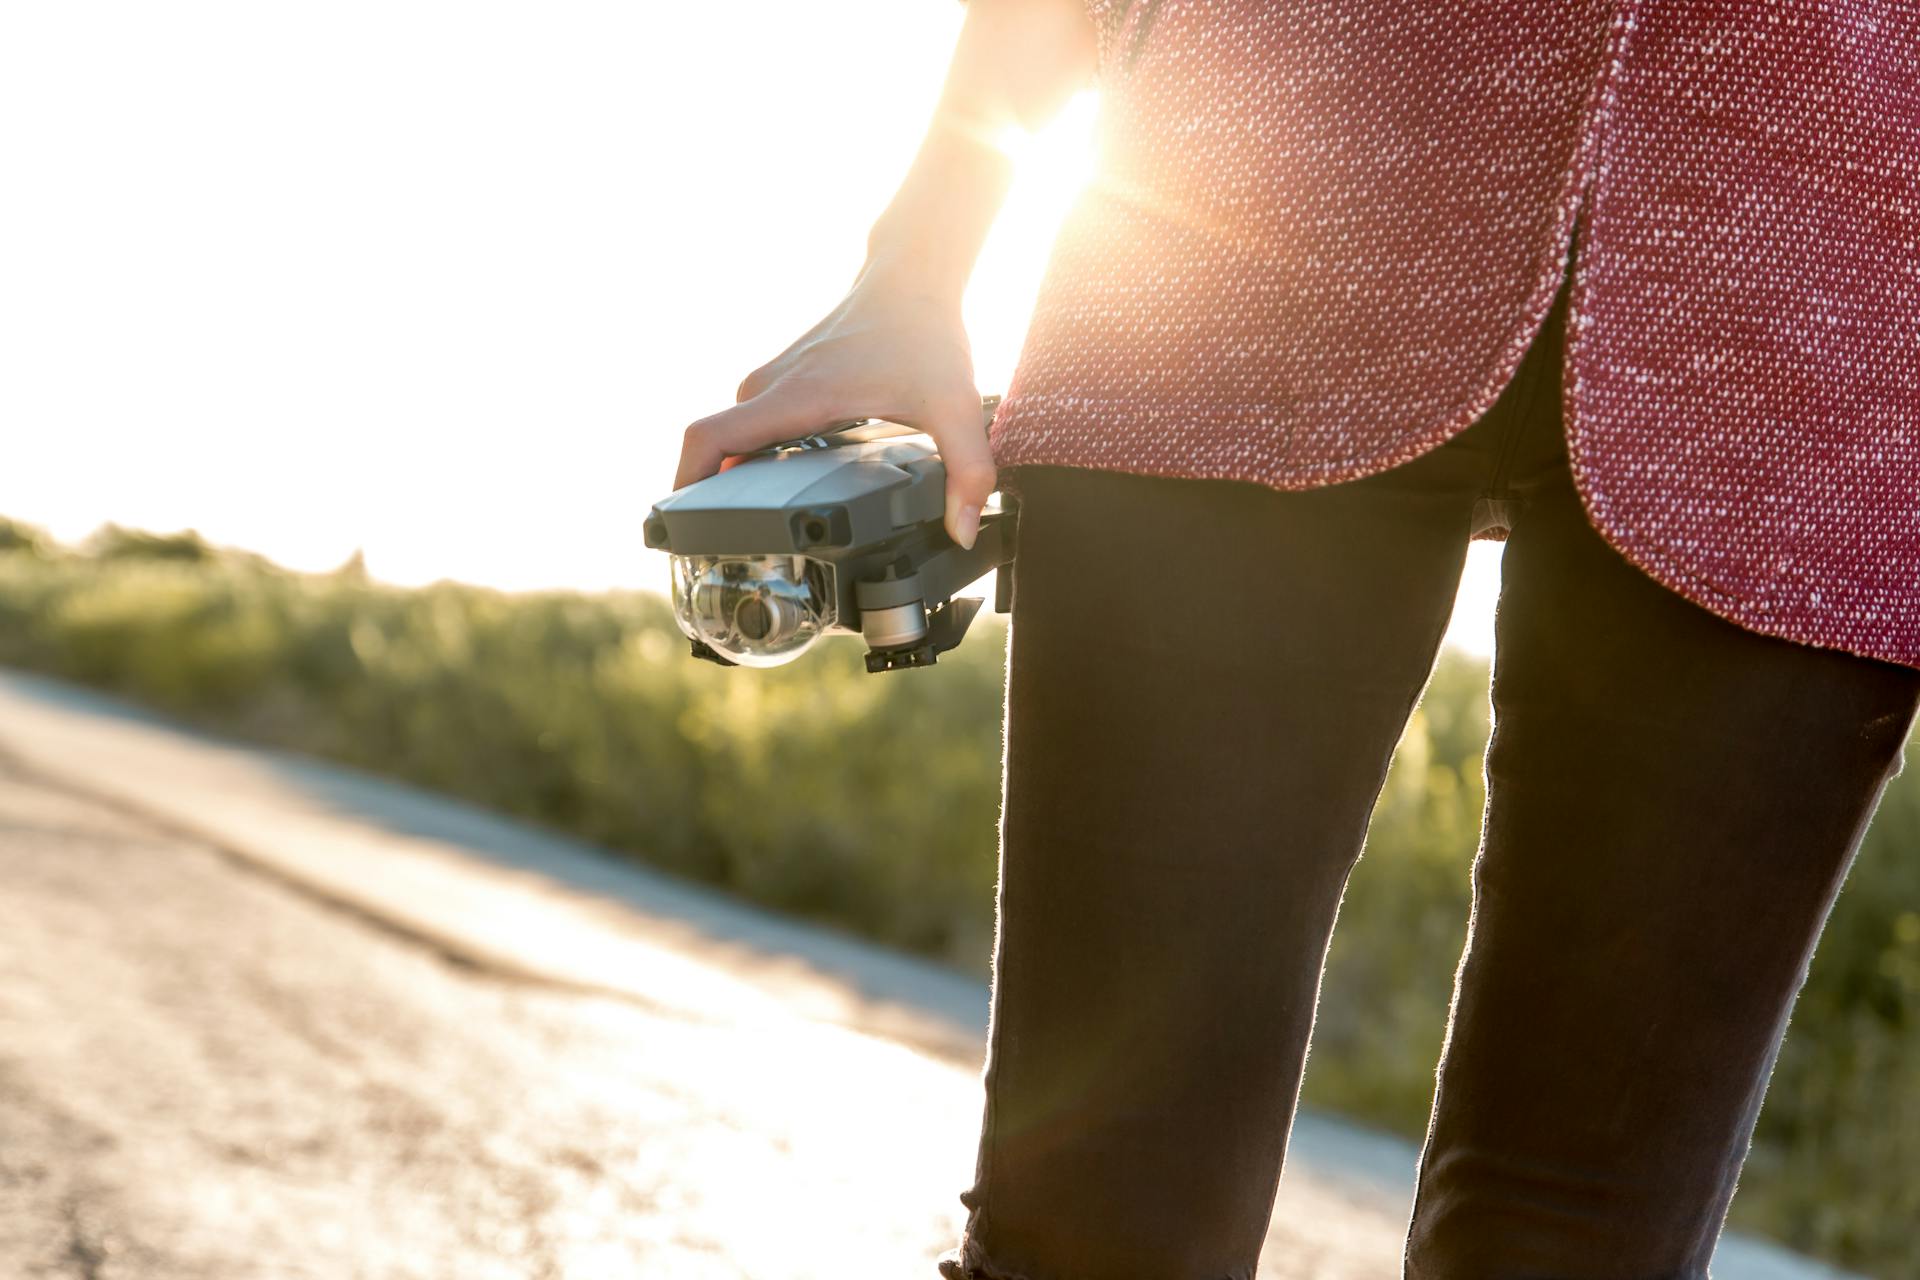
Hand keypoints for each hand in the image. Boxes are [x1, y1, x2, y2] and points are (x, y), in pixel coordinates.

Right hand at [676, 266, 995, 549]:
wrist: (912, 277)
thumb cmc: (925, 333)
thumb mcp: (956, 405)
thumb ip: (967, 469)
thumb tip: (960, 530)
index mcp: (795, 397)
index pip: (707, 438)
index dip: (684, 484)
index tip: (683, 527)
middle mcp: (770, 388)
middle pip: (713, 450)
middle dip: (711, 502)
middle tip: (732, 551)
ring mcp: (772, 382)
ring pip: (733, 440)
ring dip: (734, 481)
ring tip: (758, 530)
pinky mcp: (782, 382)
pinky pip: (750, 428)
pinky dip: (753, 461)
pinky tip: (781, 490)